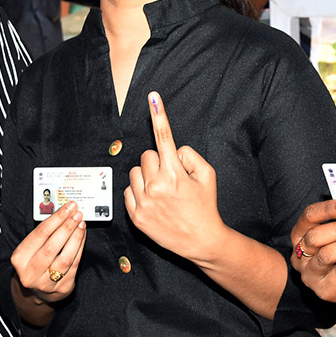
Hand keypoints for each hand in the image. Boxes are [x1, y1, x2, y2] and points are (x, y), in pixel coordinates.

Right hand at [12, 202, 86, 301]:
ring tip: (81, 224)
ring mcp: (46, 283)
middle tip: (77, 214)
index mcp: (19, 258)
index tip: (68, 207)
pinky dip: (80, 248)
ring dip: (76, 238)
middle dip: (67, 227)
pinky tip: (82, 236)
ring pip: (65, 258)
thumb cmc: (35, 263)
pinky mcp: (62, 288)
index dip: (56, 219)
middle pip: (51, 246)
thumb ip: (44, 234)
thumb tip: (63, 213)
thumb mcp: (31, 249)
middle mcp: (30, 272)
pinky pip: (74, 265)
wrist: (37, 291)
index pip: (39, 234)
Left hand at [124, 92, 224, 261]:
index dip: (159, 114)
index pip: (164, 137)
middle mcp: (156, 185)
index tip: (153, 96)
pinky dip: (138, 192)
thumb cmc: (205, 205)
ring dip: (146, 176)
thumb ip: (190, 156)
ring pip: (134, 172)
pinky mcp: (136, 215)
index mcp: (174, 173)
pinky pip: (127, 191)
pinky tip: (153, 202)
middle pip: (146, 155)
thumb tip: (174, 150)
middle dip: (157, 161)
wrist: (200, 240)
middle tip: (170, 177)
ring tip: (161, 191)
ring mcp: (143, 201)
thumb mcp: (208, 176)